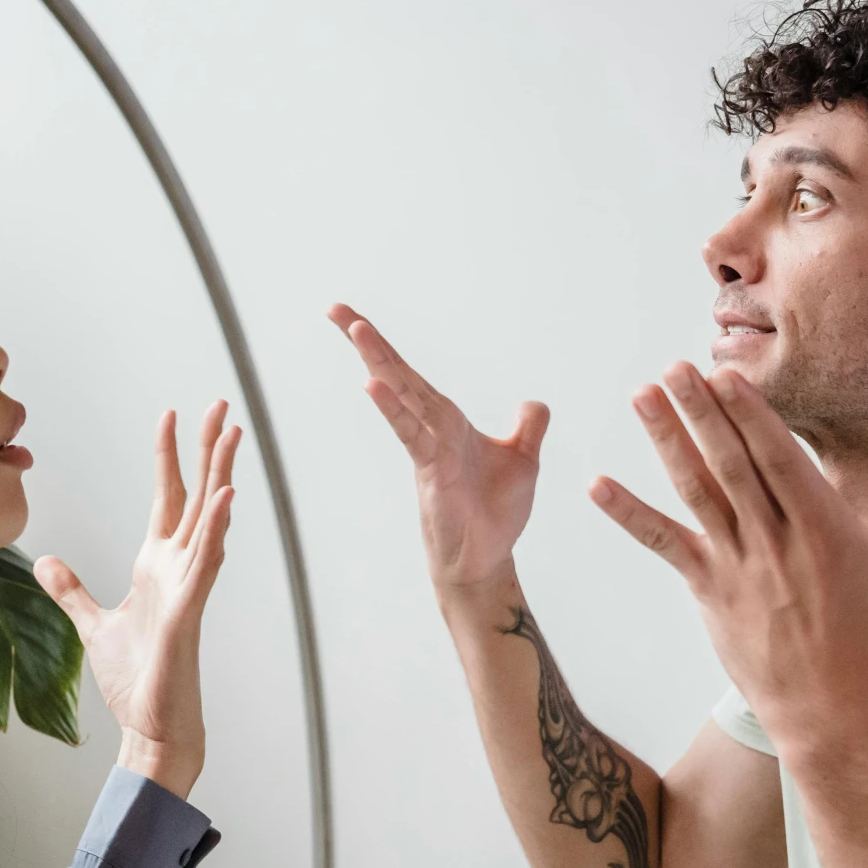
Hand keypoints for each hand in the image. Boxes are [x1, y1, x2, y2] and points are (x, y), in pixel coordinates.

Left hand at [35, 403, 239, 798]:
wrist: (151, 728)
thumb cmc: (135, 682)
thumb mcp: (93, 626)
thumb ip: (72, 592)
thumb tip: (47, 562)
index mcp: (157, 566)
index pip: (167, 497)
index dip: (169, 456)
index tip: (172, 416)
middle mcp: (178, 568)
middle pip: (197, 495)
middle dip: (208, 449)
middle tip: (222, 405)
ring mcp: (188, 587)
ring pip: (209, 519)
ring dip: (221, 476)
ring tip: (232, 436)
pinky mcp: (189, 611)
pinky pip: (206, 562)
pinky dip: (215, 529)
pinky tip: (225, 498)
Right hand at [329, 304, 548, 593]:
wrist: (487, 559)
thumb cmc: (496, 515)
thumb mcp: (522, 462)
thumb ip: (527, 429)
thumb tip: (534, 403)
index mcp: (448, 422)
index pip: (412, 377)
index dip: (386, 349)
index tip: (353, 319)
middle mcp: (432, 429)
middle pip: (397, 375)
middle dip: (367, 341)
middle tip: (333, 307)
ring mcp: (428, 448)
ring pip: (401, 396)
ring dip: (378, 361)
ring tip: (354, 327)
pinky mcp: (430, 470)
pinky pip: (411, 433)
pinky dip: (393, 408)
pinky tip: (373, 385)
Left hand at [588, 364, 867, 753]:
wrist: (832, 712)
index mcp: (823, 525)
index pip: (780, 458)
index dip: (750, 415)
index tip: (723, 375)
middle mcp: (775, 539)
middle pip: (732, 463)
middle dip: (701, 412)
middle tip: (670, 368)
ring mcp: (737, 564)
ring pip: (696, 491)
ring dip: (665, 441)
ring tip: (639, 395)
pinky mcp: (708, 591)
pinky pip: (664, 544)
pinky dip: (629, 515)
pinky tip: (595, 486)